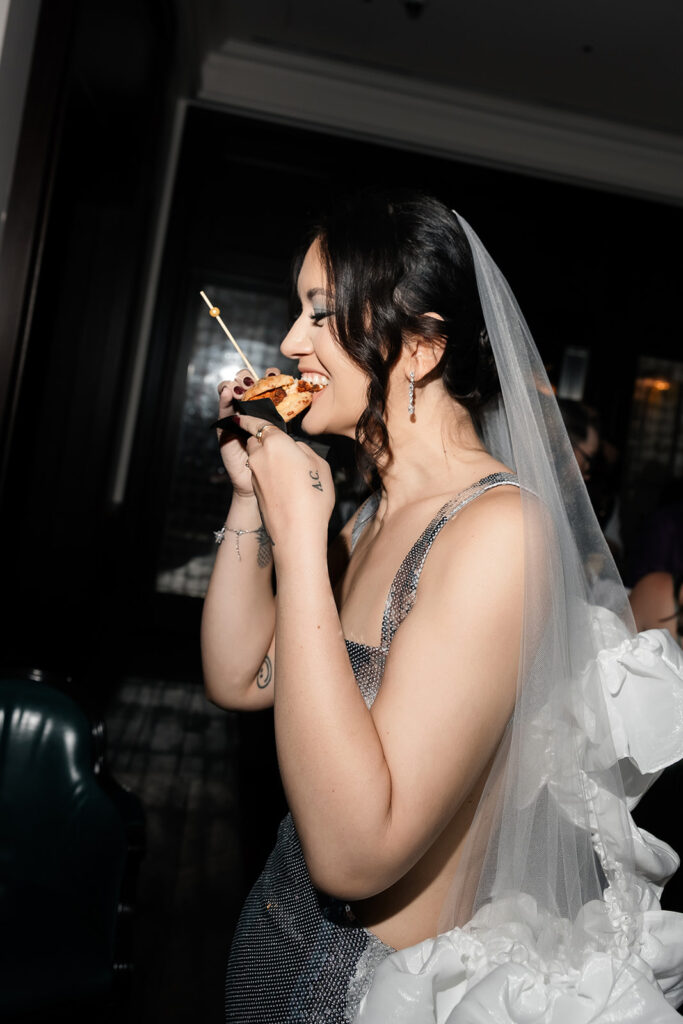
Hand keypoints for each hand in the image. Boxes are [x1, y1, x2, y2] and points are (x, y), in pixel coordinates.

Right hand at [215, 367, 279, 496]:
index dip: (268, 375)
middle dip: (248, 377)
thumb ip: (287, 416)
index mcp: (265, 406)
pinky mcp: (224, 426)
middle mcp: (248, 407)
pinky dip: (224, 398)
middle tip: (256, 381)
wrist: (260, 479)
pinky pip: (223, 410)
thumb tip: (300, 396)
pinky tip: (227, 392)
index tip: (274, 373)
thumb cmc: (275, 457)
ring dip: (235, 384)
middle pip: (244, 382)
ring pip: (230, 390)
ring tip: (241, 386)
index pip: (264, 382)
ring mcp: (235, 415)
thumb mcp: (284, 432)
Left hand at [237, 412, 334, 558]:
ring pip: (257, 457)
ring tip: (286, 468)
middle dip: (262, 438)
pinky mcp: (255, 489)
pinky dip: (268, 473)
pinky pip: (260, 473)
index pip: (259, 422)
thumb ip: (304, 450)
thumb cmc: (313, 497)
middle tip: (280, 445)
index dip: (252, 416)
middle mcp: (260, 455)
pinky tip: (285, 484)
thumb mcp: (320, 465)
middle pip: (256, 439)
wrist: (296, 532)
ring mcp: (255, 474)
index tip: (244, 412)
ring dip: (266, 457)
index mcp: (276, 443)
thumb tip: (295, 449)